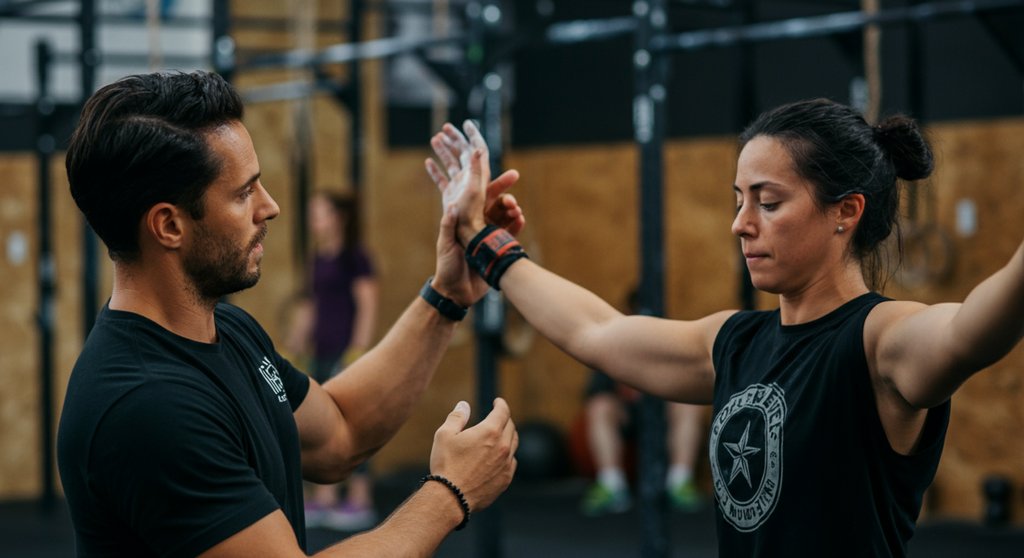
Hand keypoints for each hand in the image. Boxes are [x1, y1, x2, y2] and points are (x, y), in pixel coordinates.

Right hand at [425, 121, 525, 243]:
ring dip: (444, 150)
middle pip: (463, 153)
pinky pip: (442, 179)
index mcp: (478, 174)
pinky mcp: (449, 195)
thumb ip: (476, 169)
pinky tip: (428, 162)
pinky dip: (435, 170)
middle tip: (446, 127)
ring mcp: (459, 186)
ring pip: (451, 163)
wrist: (466, 235)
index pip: (477, 149)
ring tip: (435, 138)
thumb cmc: (472, 215)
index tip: (467, 123)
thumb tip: (477, 147)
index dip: (473, 135)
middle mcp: (469, 178)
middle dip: (455, 139)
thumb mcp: (475, 190)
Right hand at [429, 398, 517, 511]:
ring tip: (499, 434)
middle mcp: (503, 447)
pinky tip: (499, 456)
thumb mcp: (445, 435)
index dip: (501, 404)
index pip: (503, 412)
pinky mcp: (505, 479)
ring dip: (508, 436)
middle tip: (497, 417)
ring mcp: (506, 464)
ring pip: (513, 444)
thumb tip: (464, 405)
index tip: (497, 402)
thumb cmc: (445, 464)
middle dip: (504, 419)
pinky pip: (512, 462)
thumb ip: (457, 417)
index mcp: (490, 432)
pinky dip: (507, 454)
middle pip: (510, 427)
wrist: (450, 497)